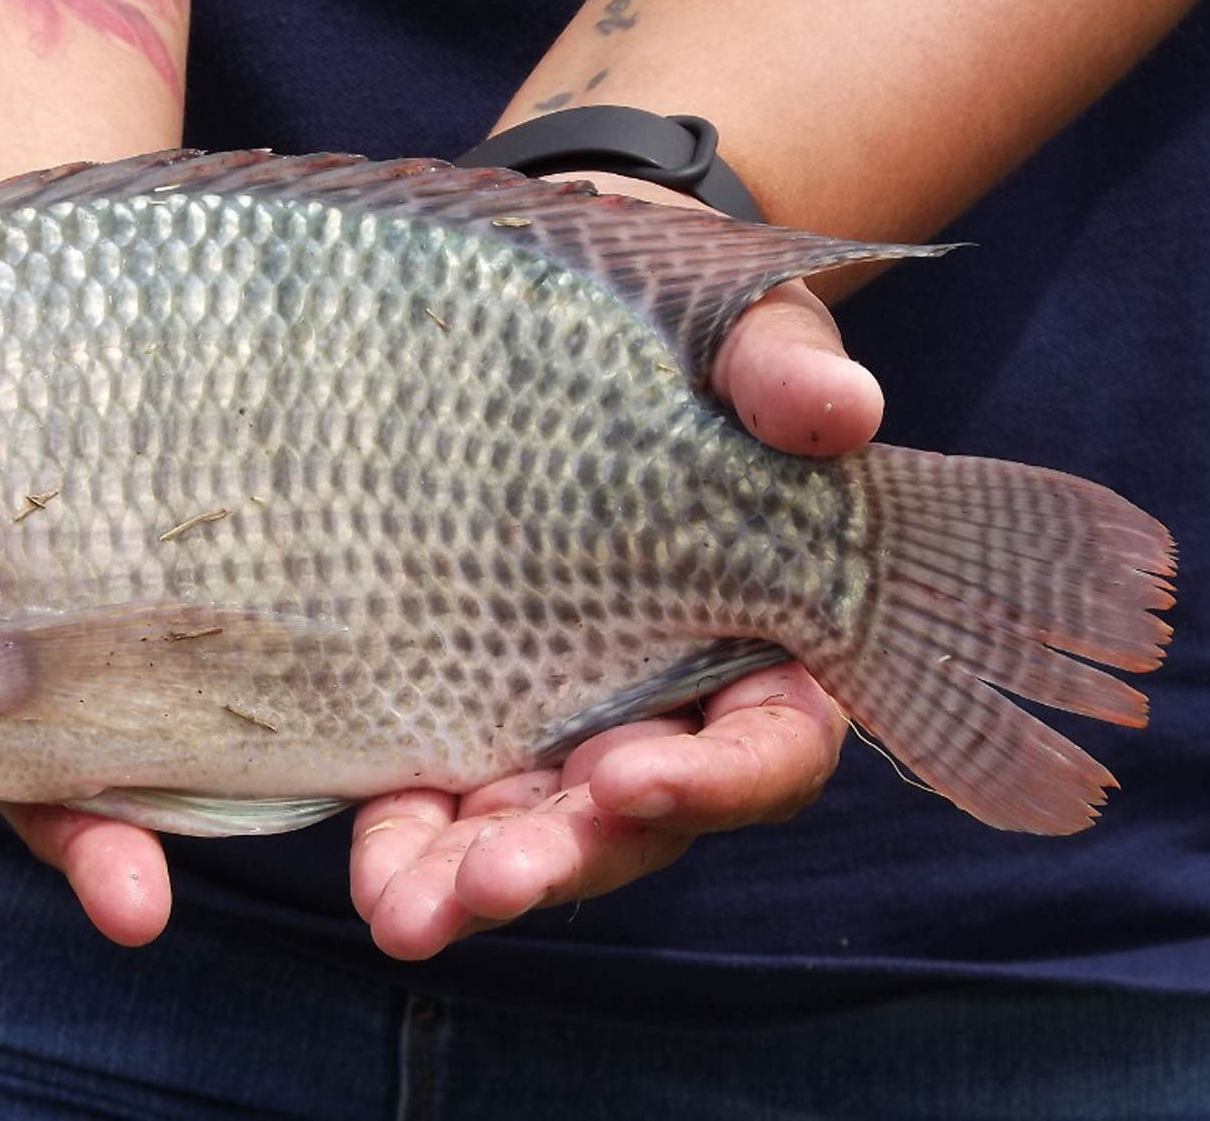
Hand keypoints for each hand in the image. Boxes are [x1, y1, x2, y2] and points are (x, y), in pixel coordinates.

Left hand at [349, 270, 864, 958]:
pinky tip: (370, 867)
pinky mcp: (467, 700)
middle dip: (573, 854)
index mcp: (769, 630)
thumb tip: (838, 410)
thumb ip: (784, 370)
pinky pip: (444, 793)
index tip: (631, 777)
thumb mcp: (738, 325)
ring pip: (538, 828)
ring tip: (407, 914)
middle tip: (499, 879)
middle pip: (641, 818)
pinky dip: (409, 839)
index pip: (772, 743)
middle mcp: (669, 699)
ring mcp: (563, 713)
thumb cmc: (674, 320)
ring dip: (476, 879)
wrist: (552, 296)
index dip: (716, 779)